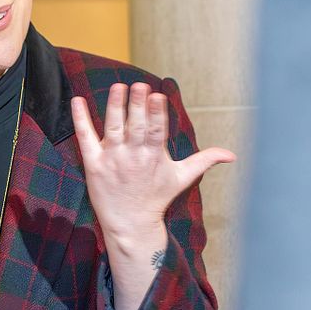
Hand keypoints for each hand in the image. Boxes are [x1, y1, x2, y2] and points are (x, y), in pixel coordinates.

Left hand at [70, 82, 235, 244]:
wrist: (130, 223)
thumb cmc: (156, 197)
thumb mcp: (182, 178)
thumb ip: (205, 160)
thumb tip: (232, 155)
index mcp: (154, 156)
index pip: (156, 131)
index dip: (156, 113)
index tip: (157, 95)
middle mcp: (133, 156)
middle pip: (136, 127)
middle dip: (137, 106)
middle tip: (139, 86)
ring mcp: (112, 159)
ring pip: (113, 128)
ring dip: (115, 107)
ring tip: (118, 87)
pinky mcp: (93, 164)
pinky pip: (85, 138)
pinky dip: (80, 120)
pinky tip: (78, 101)